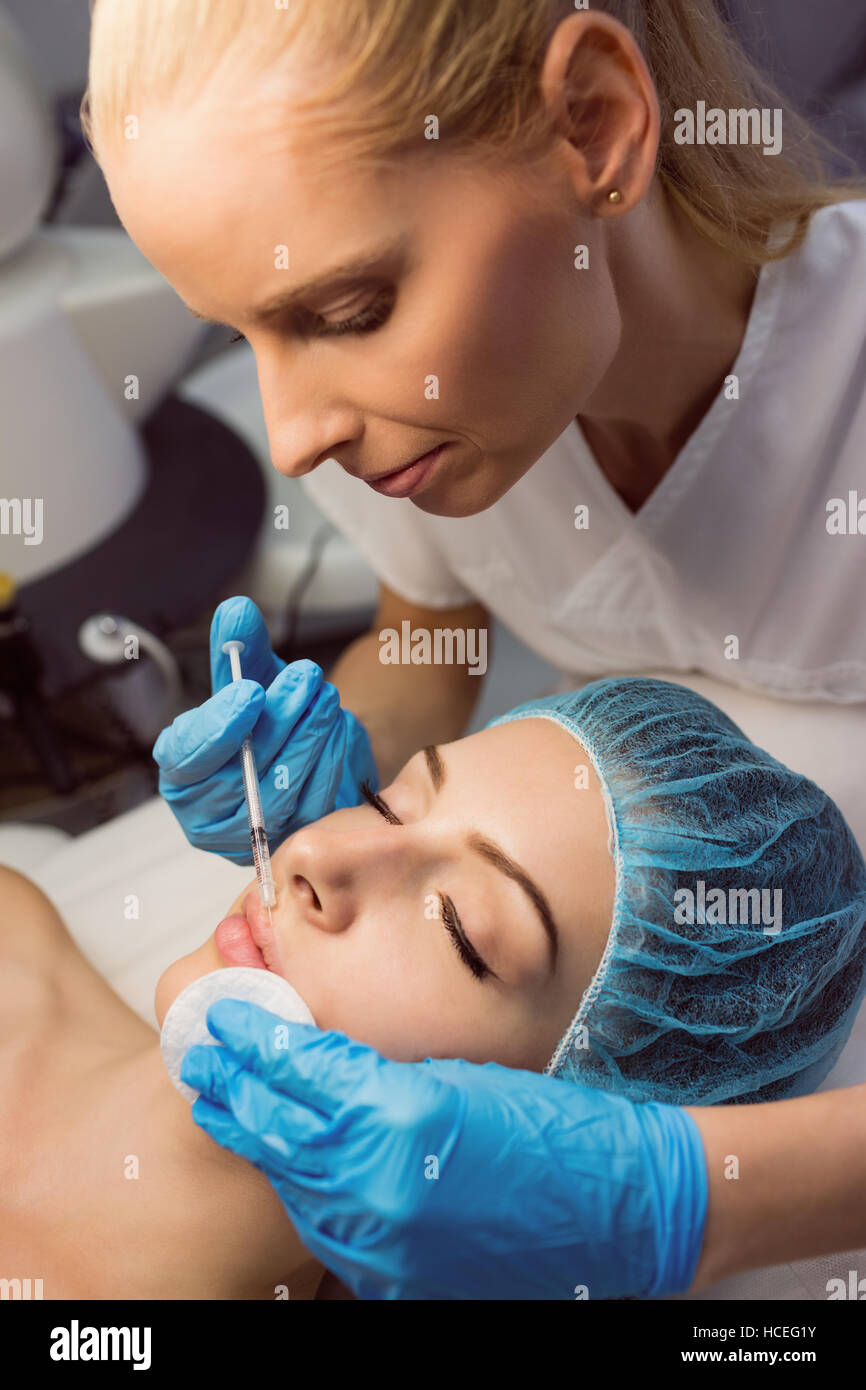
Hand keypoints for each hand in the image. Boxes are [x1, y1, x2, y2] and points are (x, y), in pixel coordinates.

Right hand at [152, 596, 376, 860]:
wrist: (315, 748)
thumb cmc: (270, 716)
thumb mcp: (253, 676)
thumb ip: (240, 649)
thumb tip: (236, 612)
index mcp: (184, 773)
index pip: (185, 759)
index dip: (216, 728)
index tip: (249, 692)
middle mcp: (210, 814)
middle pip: (240, 779)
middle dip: (277, 724)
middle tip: (304, 678)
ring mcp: (256, 836)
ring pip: (283, 792)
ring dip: (309, 736)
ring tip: (325, 695)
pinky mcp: (297, 843)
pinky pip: (318, 807)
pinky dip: (330, 761)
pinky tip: (336, 728)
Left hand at [180, 1000, 707, 1300]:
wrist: (623, 1211)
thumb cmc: (556, 1133)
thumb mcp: (457, 1077)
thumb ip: (375, 1074)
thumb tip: (312, 1062)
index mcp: (397, 1119)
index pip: (299, 1069)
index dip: (256, 1037)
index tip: (225, 1013)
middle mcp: (376, 1187)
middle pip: (279, 1130)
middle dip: (237, 1088)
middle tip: (203, 1053)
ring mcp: (381, 1244)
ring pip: (293, 1183)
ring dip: (261, 1139)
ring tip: (229, 1104)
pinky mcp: (393, 1279)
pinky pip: (327, 1228)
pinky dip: (304, 1190)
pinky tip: (291, 1162)